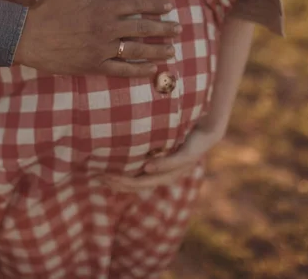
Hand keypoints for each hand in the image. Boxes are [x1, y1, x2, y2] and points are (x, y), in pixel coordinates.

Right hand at [14, 0, 181, 76]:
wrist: (28, 37)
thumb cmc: (47, 11)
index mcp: (103, 7)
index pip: (137, 4)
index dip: (155, 5)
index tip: (168, 6)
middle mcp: (107, 28)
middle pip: (143, 28)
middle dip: (164, 28)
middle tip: (178, 29)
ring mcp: (103, 49)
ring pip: (137, 50)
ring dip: (157, 50)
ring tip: (172, 51)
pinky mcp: (95, 66)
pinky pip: (122, 70)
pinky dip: (138, 70)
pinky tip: (152, 70)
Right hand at [104, 121, 224, 191]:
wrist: (207, 123)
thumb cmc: (179, 130)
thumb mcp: (158, 139)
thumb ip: (141, 146)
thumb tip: (114, 144)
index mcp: (162, 173)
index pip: (138, 184)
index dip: (120, 184)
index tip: (100, 178)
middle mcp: (172, 174)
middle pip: (145, 185)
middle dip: (124, 184)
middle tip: (104, 178)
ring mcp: (183, 166)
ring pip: (159, 178)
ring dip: (139, 179)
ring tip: (119, 177)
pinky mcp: (192, 155)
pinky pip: (176, 162)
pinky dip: (161, 165)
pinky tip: (147, 165)